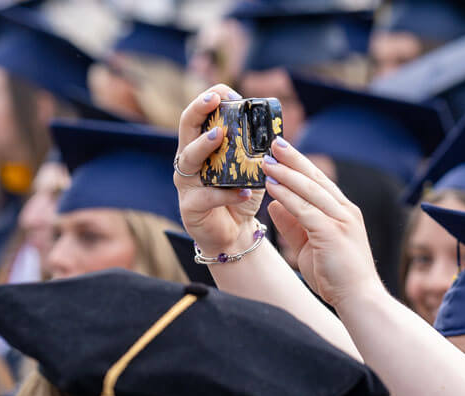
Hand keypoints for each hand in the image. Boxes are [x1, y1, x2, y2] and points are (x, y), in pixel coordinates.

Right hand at [174, 84, 264, 254]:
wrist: (235, 234)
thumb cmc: (241, 196)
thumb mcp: (252, 169)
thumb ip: (258, 150)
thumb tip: (277, 130)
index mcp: (202, 146)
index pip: (199, 116)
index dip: (209, 100)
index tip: (226, 91)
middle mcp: (189, 160)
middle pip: (187, 128)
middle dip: (199, 110)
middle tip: (213, 99)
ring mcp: (186, 183)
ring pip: (188, 159)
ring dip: (204, 146)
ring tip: (219, 136)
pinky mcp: (190, 207)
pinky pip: (207, 197)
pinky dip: (227, 194)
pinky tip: (245, 191)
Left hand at [260, 137, 385, 307]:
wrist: (359, 298)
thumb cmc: (337, 276)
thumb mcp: (310, 245)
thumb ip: (293, 224)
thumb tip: (275, 203)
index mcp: (344, 212)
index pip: (320, 181)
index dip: (300, 164)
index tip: (282, 151)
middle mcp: (345, 211)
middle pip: (316, 178)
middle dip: (293, 159)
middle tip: (273, 143)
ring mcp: (341, 220)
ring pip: (309, 190)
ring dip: (286, 174)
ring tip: (266, 161)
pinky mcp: (332, 232)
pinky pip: (304, 209)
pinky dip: (287, 196)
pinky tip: (271, 186)